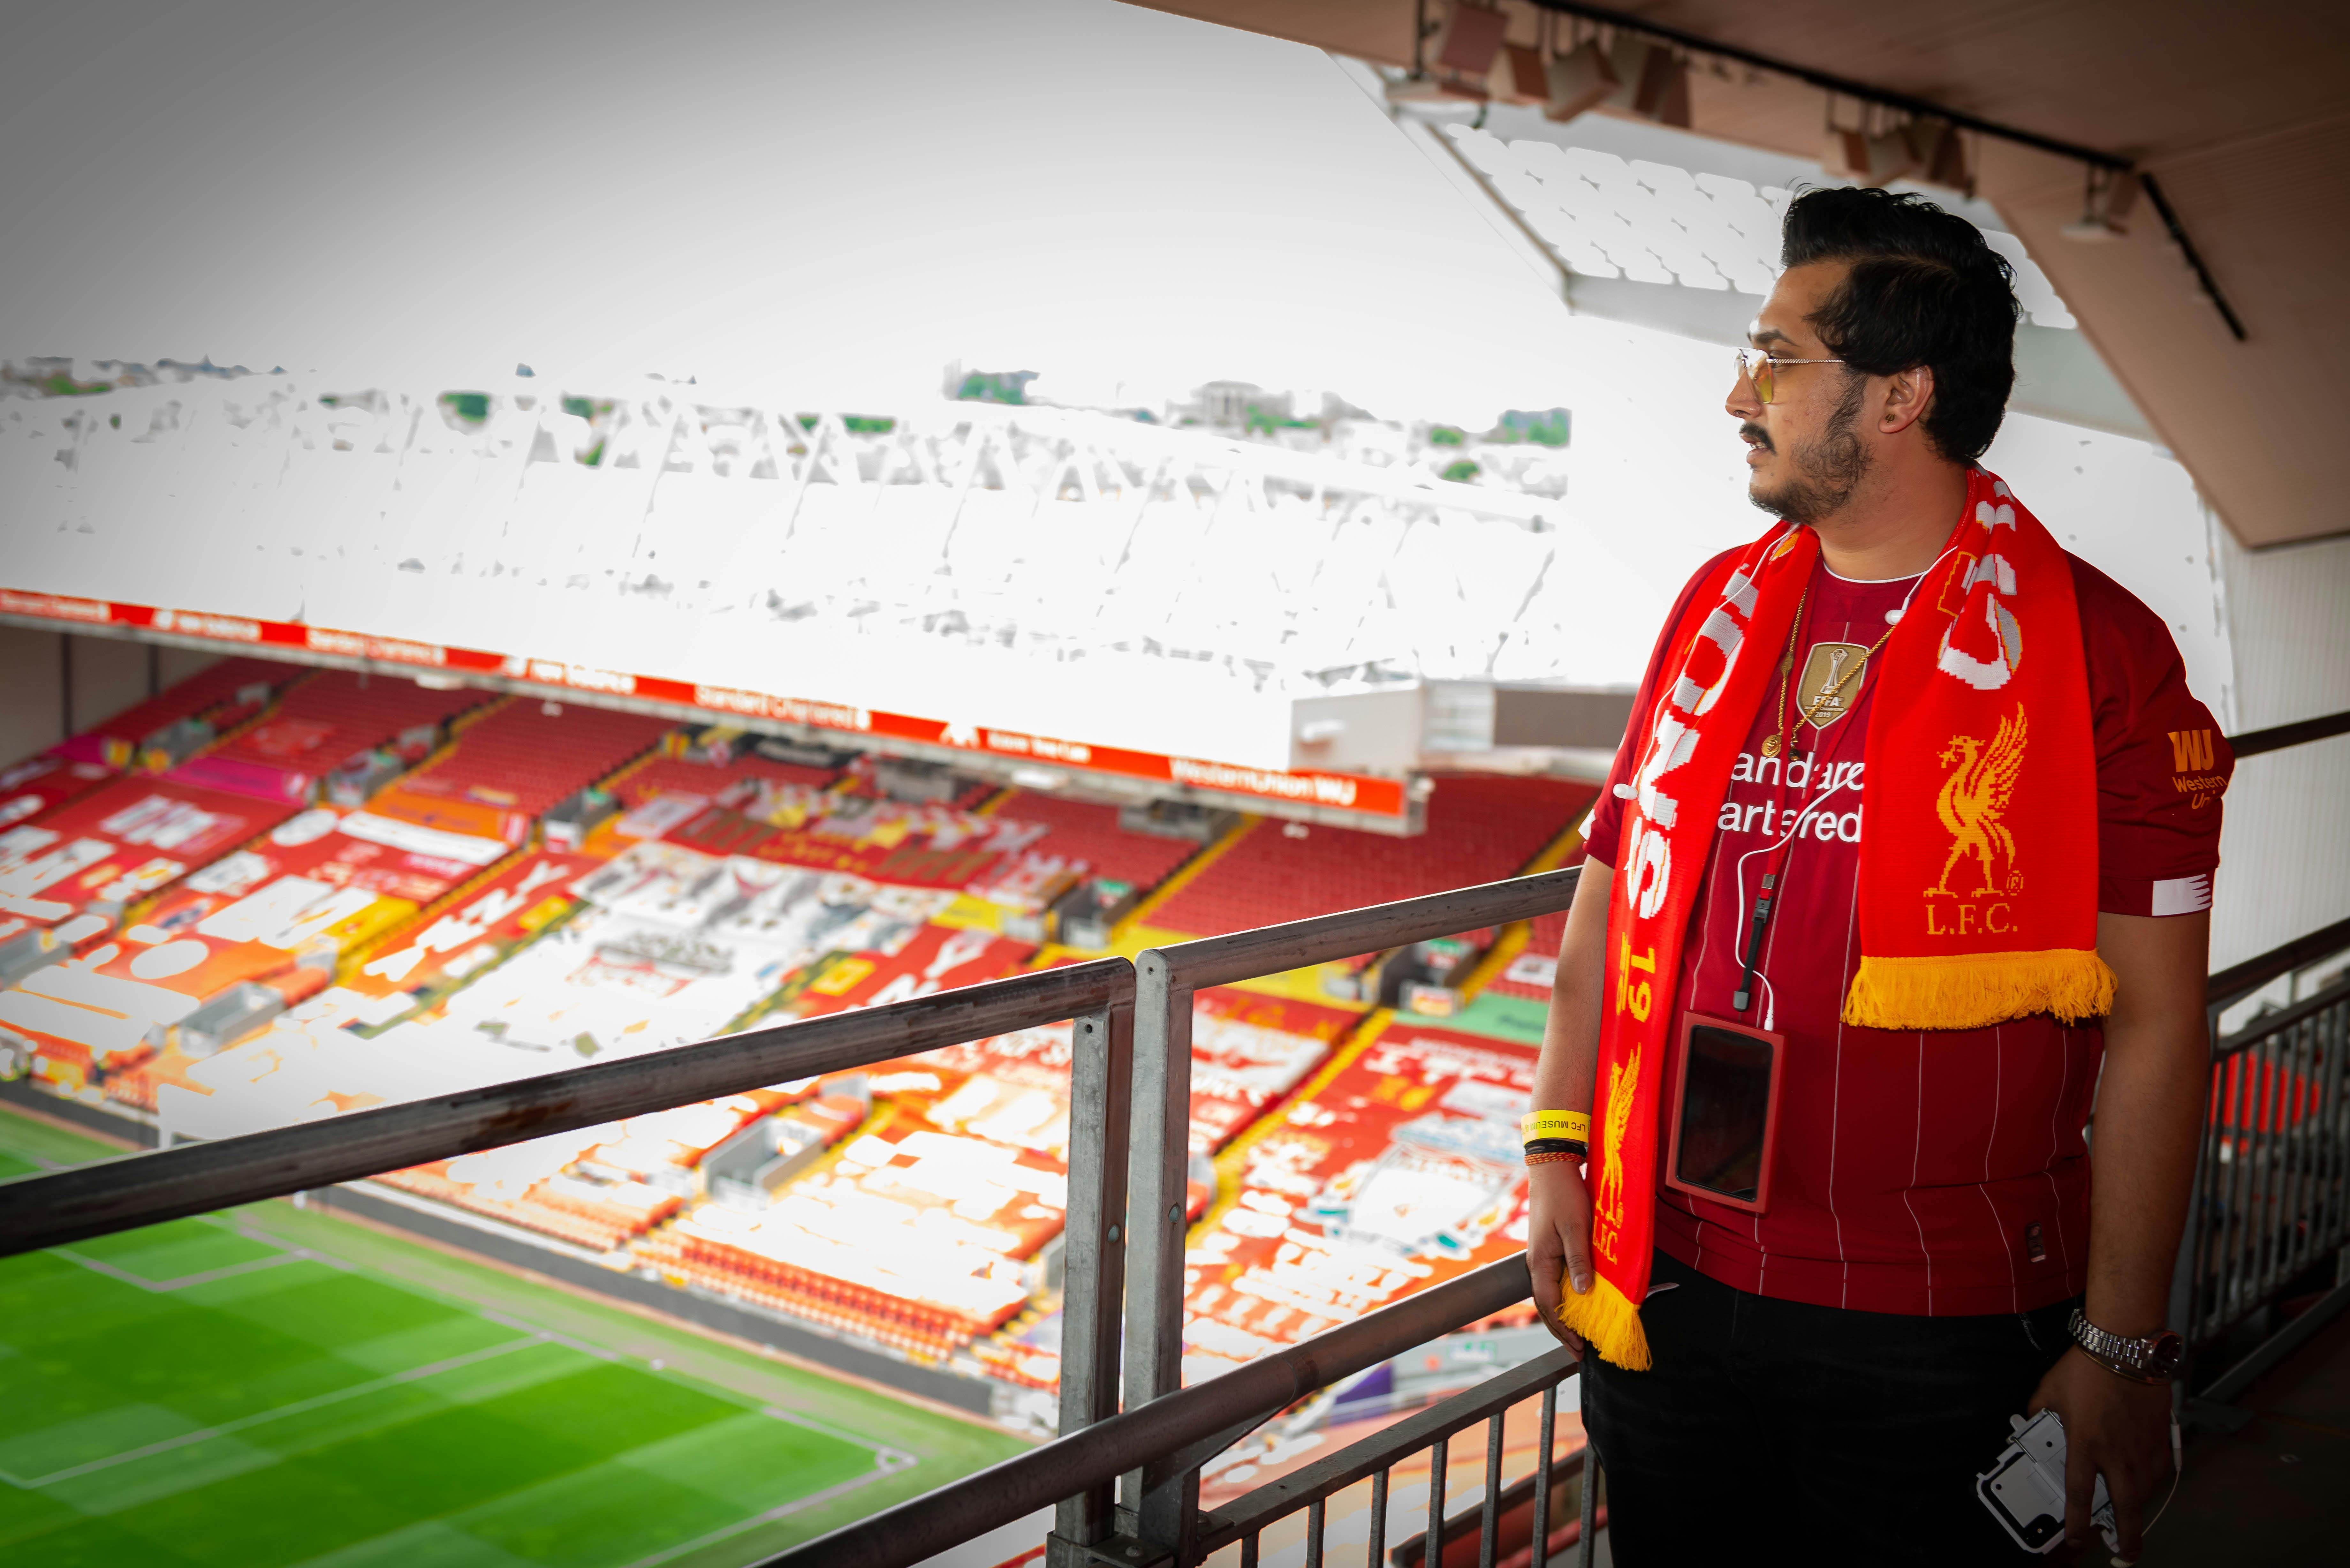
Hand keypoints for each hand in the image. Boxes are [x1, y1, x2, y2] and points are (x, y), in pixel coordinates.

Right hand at [1525, 1159, 1592, 1356]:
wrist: (1551, 1168)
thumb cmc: (1564, 1195)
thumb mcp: (1575, 1228)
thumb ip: (1579, 1261)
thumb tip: (1584, 1293)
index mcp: (1541, 1261)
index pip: (1550, 1305)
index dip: (1564, 1329)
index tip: (1578, 1347)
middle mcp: (1536, 1262)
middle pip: (1546, 1305)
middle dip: (1560, 1331)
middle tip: (1577, 1351)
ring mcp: (1540, 1255)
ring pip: (1547, 1294)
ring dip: (1560, 1317)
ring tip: (1574, 1334)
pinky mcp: (1546, 1248)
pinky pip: (1551, 1281)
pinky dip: (1561, 1298)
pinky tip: (1572, 1302)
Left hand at [2026, 1346, 2174, 1562]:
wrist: (2125, 1347)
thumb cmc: (2086, 1366)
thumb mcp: (2048, 1391)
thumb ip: (2039, 1413)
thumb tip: (2032, 1424)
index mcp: (2084, 1443)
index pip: (2080, 1494)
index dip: (2077, 1522)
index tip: (2078, 1538)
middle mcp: (2116, 1452)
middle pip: (2125, 1508)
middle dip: (2127, 1537)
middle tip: (2126, 1553)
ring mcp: (2141, 1447)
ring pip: (2145, 1492)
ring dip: (2138, 1511)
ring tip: (2133, 1523)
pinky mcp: (2160, 1437)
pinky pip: (2159, 1470)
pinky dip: (2153, 1482)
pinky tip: (2146, 1485)